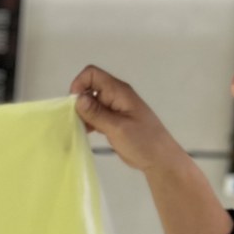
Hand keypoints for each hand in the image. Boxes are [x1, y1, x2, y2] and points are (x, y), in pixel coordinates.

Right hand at [69, 65, 189, 174]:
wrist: (160, 158)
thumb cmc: (143, 142)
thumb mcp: (117, 128)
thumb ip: (97, 113)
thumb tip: (78, 98)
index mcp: (119, 92)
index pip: (92, 74)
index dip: (79, 84)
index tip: (74, 105)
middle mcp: (116, 95)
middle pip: (90, 87)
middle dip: (79, 101)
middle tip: (76, 121)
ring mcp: (115, 108)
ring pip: (91, 102)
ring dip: (83, 113)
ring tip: (81, 129)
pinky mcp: (114, 120)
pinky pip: (96, 114)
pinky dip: (89, 121)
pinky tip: (86, 133)